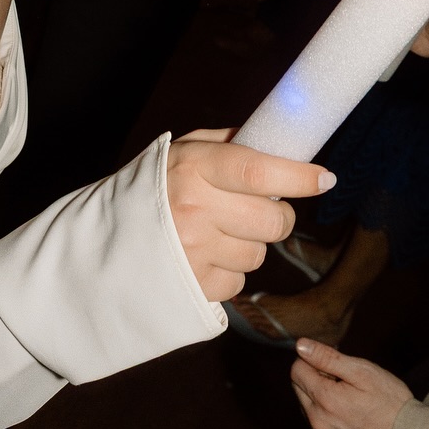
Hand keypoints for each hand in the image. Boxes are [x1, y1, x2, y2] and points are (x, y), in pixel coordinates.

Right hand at [166, 130, 333, 301]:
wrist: (102, 241)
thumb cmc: (153, 188)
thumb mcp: (183, 152)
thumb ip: (229, 144)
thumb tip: (279, 141)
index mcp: (193, 168)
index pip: (257, 171)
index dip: (297, 176)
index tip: (325, 178)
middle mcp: (194, 209)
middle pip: (272, 220)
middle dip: (277, 216)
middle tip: (259, 209)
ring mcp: (194, 251)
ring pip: (260, 253)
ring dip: (250, 244)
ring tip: (219, 233)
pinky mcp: (195, 287)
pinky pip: (240, 281)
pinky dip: (230, 270)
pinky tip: (205, 256)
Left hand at [291, 338, 412, 428]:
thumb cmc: (389, 401)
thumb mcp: (361, 371)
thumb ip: (326, 357)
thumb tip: (301, 345)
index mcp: (324, 400)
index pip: (296, 370)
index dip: (314, 361)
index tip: (334, 366)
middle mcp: (318, 422)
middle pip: (299, 388)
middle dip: (315, 378)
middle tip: (344, 380)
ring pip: (307, 406)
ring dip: (320, 396)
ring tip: (349, 397)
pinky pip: (318, 423)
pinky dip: (327, 414)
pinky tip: (350, 413)